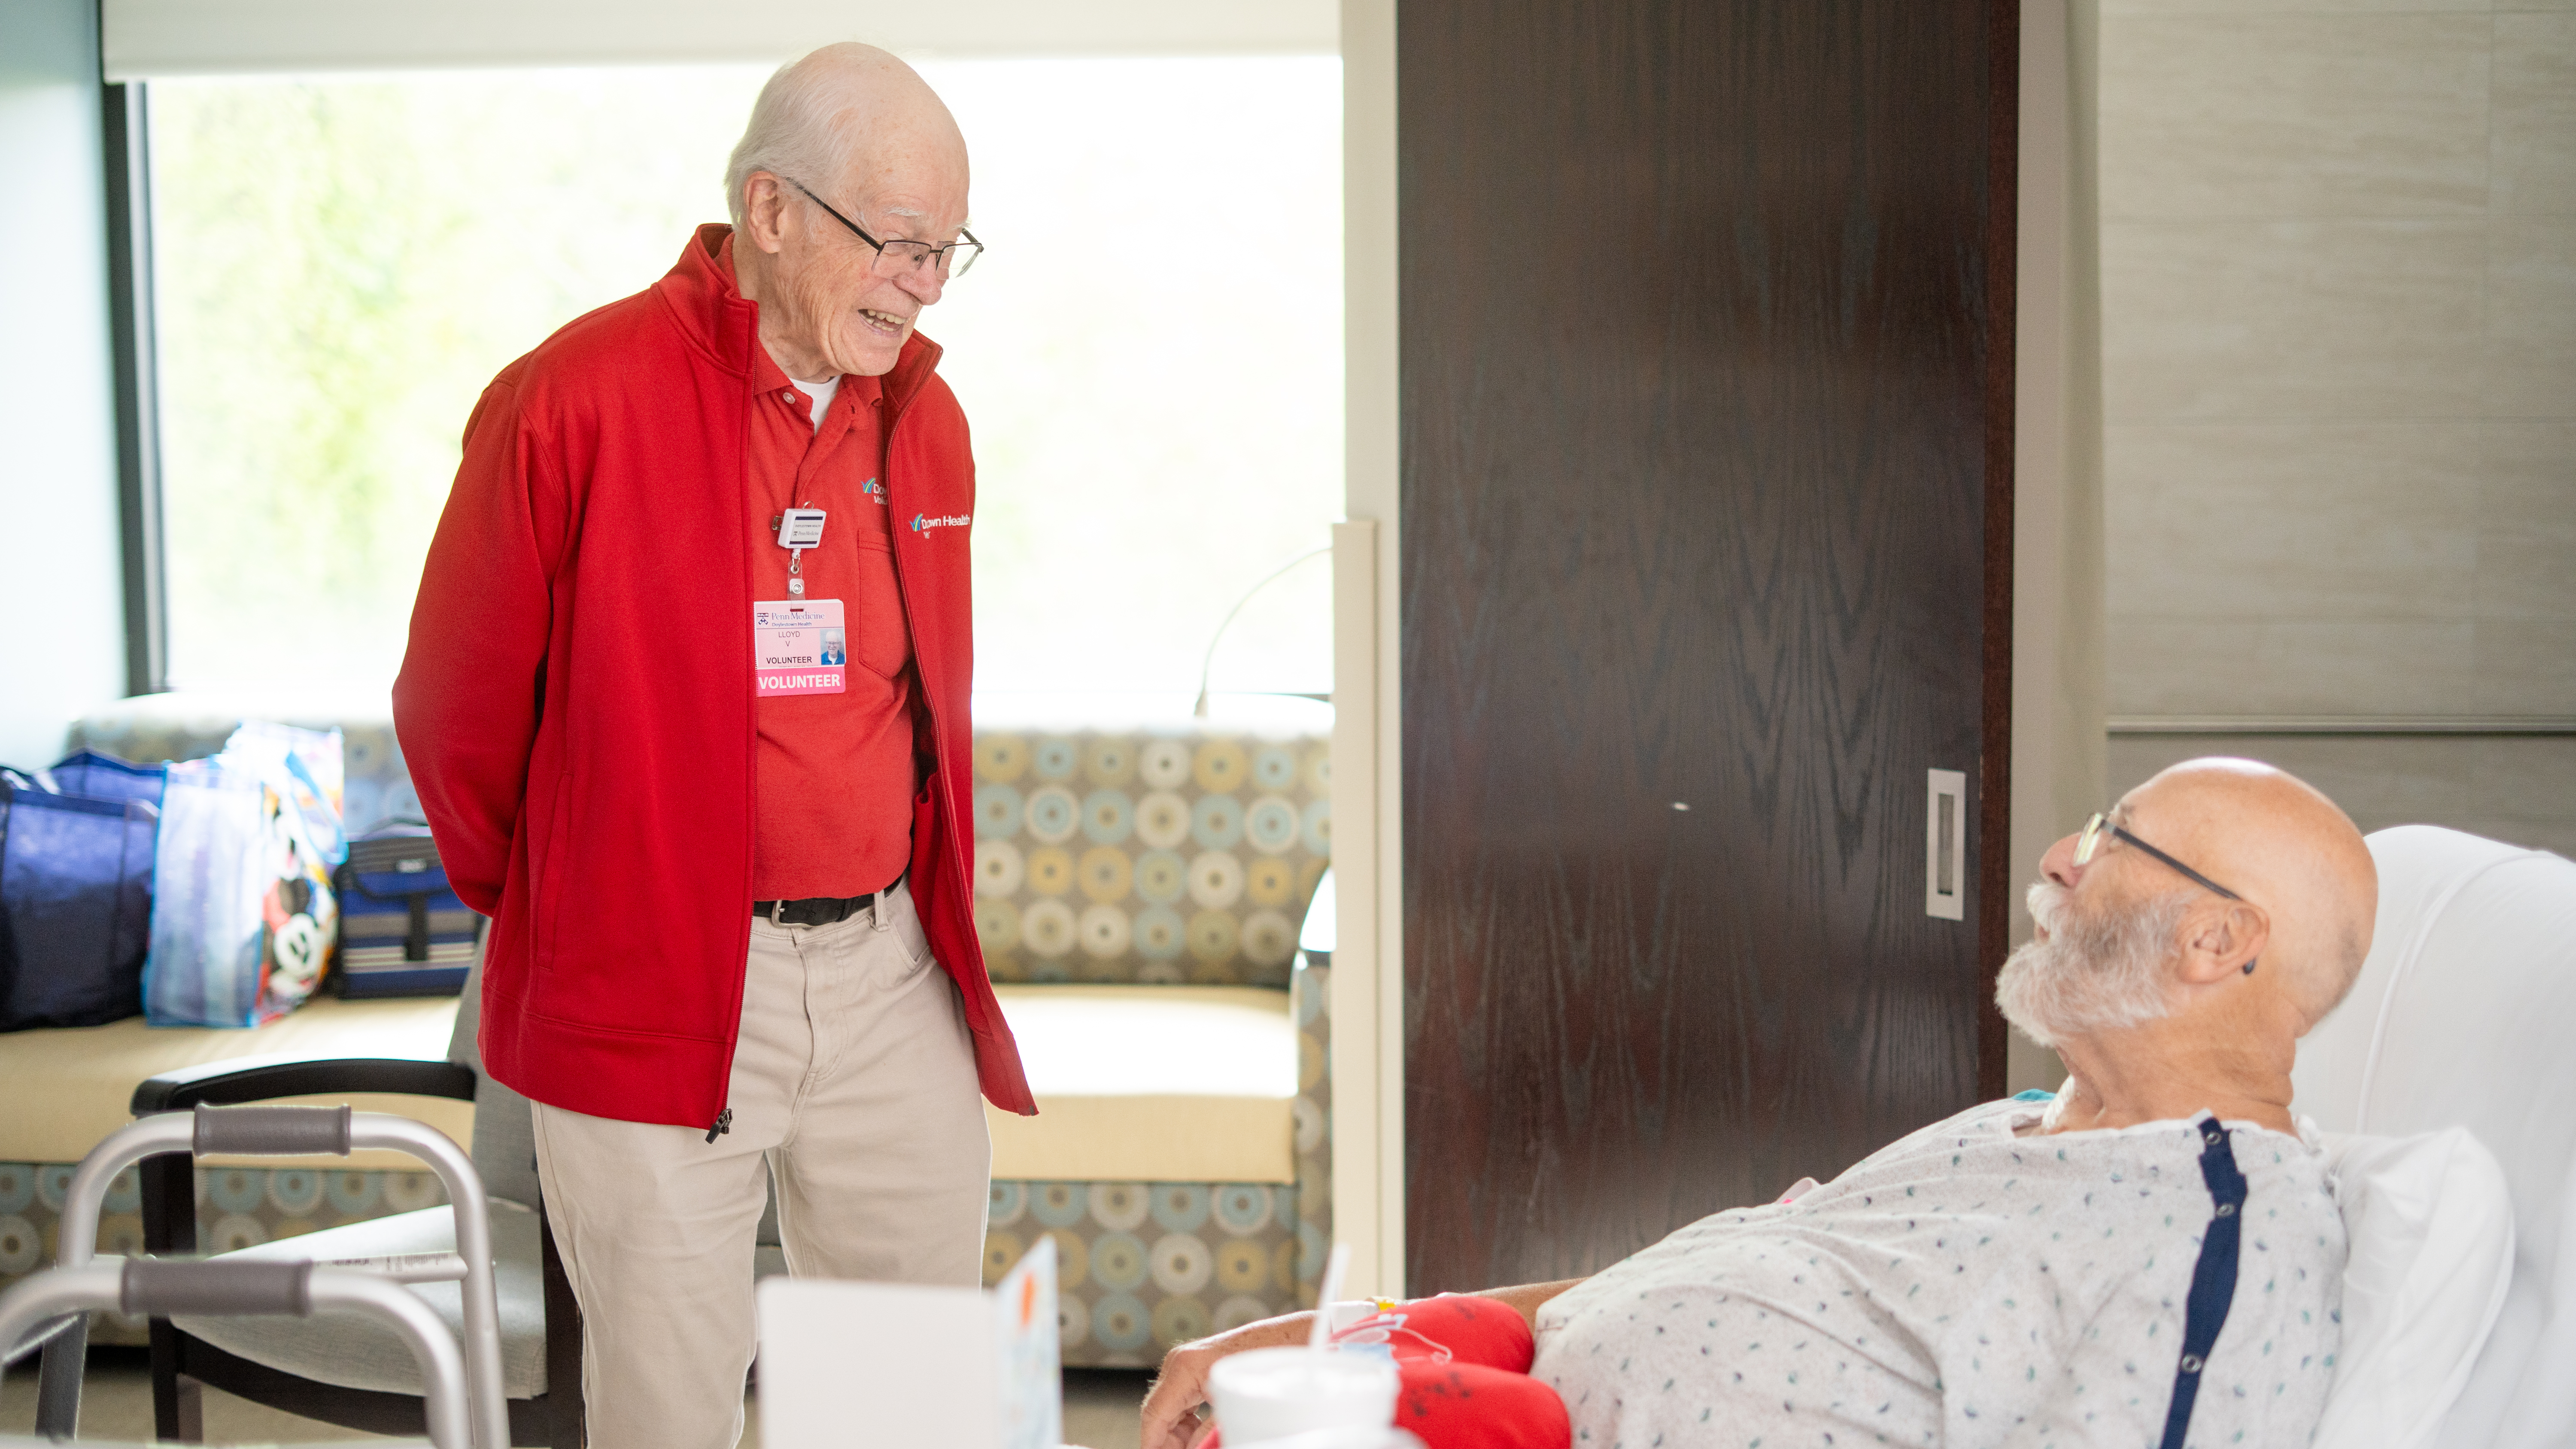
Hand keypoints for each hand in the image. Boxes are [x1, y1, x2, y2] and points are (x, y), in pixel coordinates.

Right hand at [1139, 1310, 1317, 1448]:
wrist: (1292, 1338)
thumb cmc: (1269, 1364)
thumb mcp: (1235, 1410)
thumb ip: (1207, 1437)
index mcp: (1185, 1368)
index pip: (1153, 1416)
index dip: (1153, 1445)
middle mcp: (1180, 1362)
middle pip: (1158, 1413)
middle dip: (1168, 1442)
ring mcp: (1187, 1362)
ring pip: (1169, 1409)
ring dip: (1180, 1434)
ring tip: (1201, 1445)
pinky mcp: (1197, 1367)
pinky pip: (1183, 1401)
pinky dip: (1189, 1422)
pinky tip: (1204, 1434)